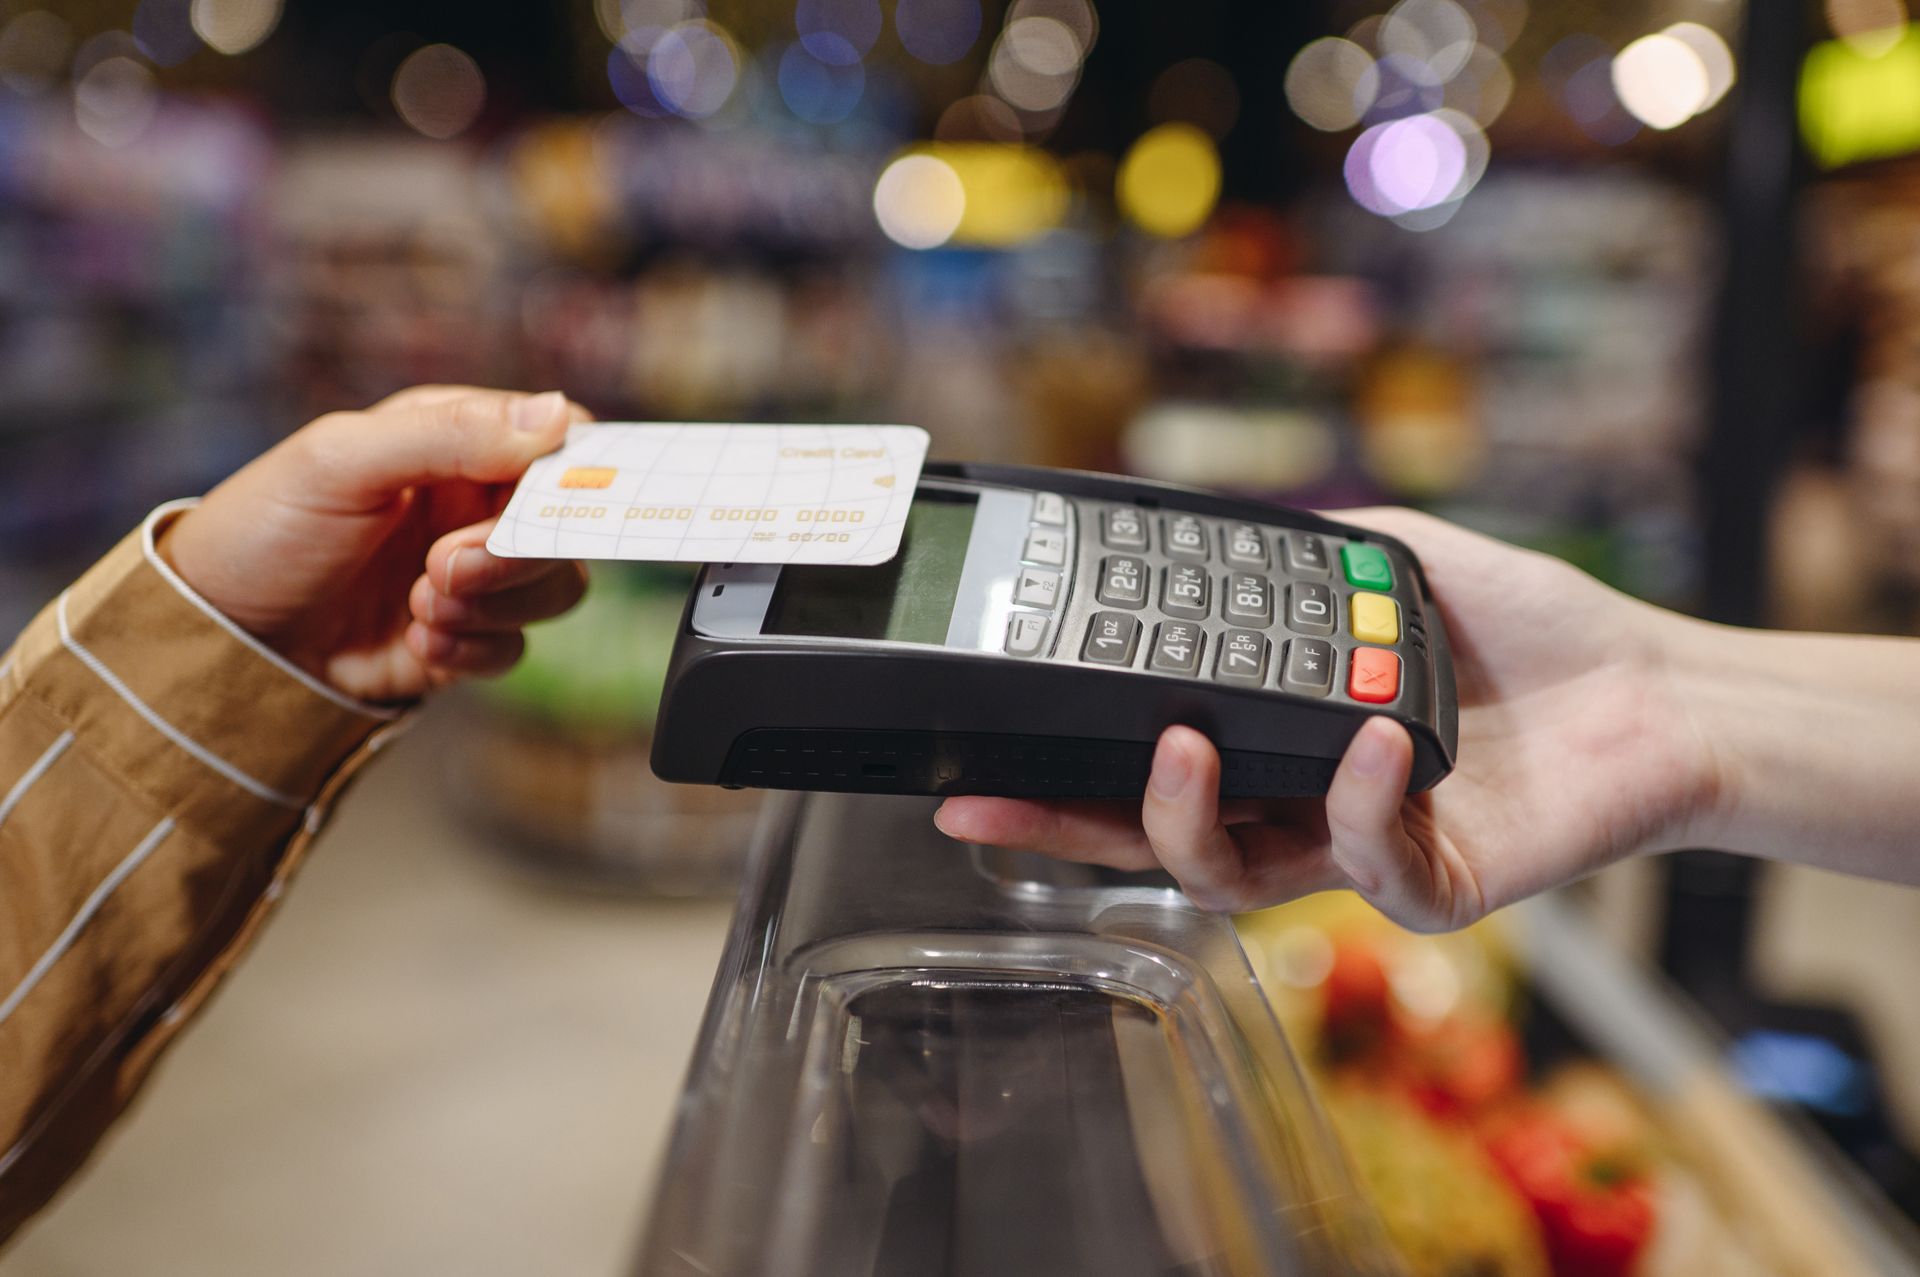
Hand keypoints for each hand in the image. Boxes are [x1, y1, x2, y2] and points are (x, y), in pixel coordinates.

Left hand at [161, 386, 591, 703]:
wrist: (215, 639)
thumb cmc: (263, 528)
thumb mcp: (343, 462)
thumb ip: (450, 435)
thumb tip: (559, 415)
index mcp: (456, 441)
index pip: (558, 444)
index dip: (574, 474)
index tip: (558, 505)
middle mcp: (473, 505)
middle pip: (564, 527)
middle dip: (513, 555)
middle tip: (444, 567)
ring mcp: (470, 577)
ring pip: (552, 590)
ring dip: (492, 605)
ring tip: (419, 607)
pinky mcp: (461, 640)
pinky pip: (512, 648)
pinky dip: (471, 650)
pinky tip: (415, 643)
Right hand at [934, 509, 1723, 930]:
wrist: (1653, 688)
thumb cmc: (1528, 630)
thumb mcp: (1388, 559)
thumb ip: (1300, 551)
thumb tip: (1204, 525)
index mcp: (1277, 745)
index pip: (1144, 770)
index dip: (1059, 773)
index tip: (980, 759)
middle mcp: (1298, 811)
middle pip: (1150, 846)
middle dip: (1062, 828)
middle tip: (989, 801)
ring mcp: (1357, 856)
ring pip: (1227, 879)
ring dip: (1186, 815)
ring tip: (1181, 742)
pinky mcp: (1431, 888)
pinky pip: (1365, 863)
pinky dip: (1359, 799)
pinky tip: (1376, 735)